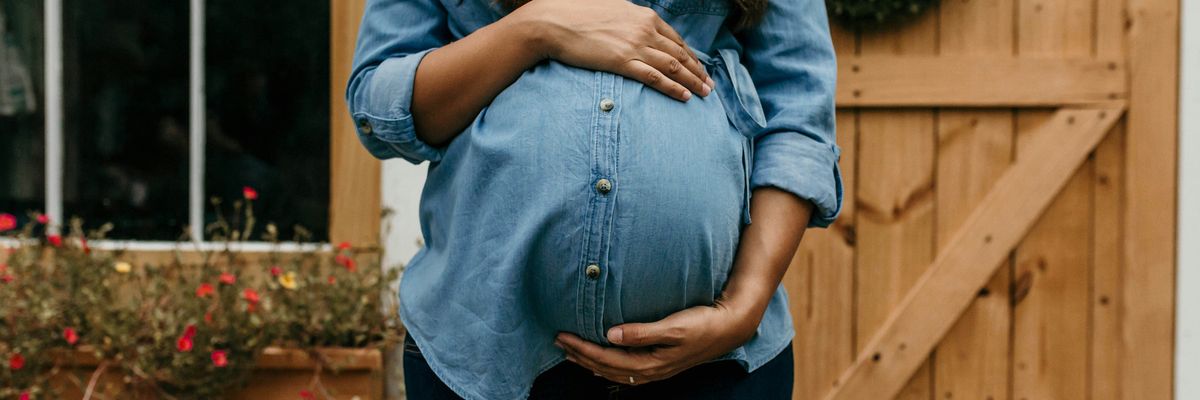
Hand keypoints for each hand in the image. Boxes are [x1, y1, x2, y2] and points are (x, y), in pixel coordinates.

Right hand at [511, 0, 713, 100]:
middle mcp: (644, 30)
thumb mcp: (611, 8)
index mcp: (644, 16)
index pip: (675, 39)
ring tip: (703, 93)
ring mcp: (634, 46)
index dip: (690, 56)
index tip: (699, 68)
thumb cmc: (577, 14)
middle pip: (679, 54)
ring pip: (672, 66)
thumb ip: (629, 18)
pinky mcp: (622, 61)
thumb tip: (635, 24)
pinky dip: (672, 87)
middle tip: (709, 85)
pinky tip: (684, 96)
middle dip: (697, 71)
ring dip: (692, 81)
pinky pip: (654, 77)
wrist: (554, 22)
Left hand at [554, 299, 759, 385]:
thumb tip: (610, 335)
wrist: (729, 328)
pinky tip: (600, 358)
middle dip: (580, 355)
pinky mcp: (659, 363)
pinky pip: (624, 369)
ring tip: (570, 351)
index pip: (606, 359)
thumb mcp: (673, 326)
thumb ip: (642, 332)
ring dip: (590, 361)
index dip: (583, 349)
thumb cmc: (703, 324)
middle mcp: (649, 371)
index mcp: (650, 363)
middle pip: (606, 367)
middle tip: (558, 341)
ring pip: (613, 370)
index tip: (563, 336)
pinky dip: (606, 364)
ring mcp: (654, 369)